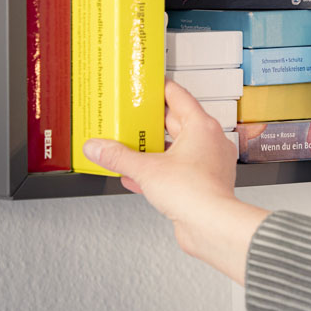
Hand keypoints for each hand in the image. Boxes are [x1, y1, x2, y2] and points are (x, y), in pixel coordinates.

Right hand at [83, 78, 268, 282]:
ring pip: (177, 148)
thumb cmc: (195, 193)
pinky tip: (138, 176)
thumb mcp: (147, 170)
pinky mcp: (204, 183)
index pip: (179, 96)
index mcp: (202, 126)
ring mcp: (209, 162)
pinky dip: (160, 170)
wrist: (211, 225)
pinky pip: (179, 169)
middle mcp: (210, 141)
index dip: (160, 89)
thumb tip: (98, 147)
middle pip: (177, 122)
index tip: (147, 86)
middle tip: (133, 117)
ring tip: (132, 147)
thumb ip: (119, 157)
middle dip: (152, 122)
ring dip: (155, 148)